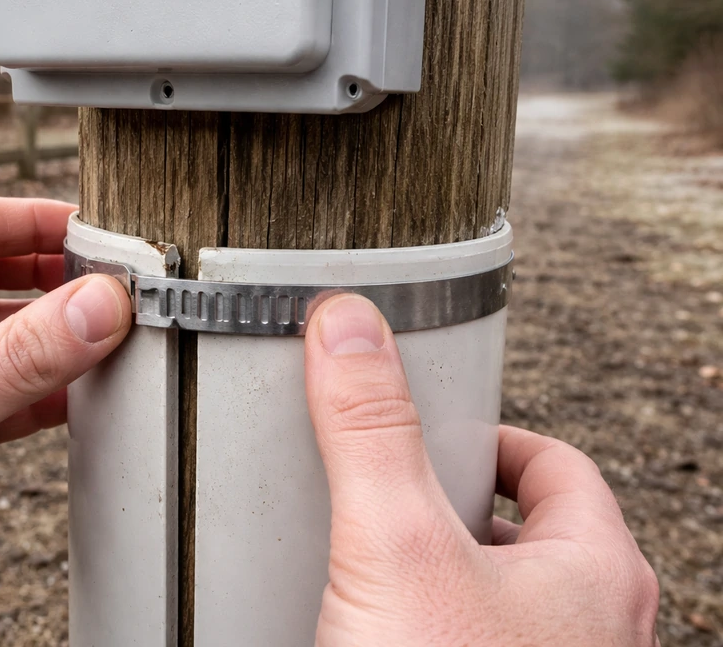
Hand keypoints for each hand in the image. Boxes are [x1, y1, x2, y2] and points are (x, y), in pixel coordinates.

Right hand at [304, 295, 659, 646]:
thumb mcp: (398, 547)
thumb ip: (372, 432)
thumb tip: (349, 328)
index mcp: (596, 572)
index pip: (555, 464)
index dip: (489, 435)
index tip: (437, 426)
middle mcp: (591, 625)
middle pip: (528, 527)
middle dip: (456, 503)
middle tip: (395, 493)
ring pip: (501, 591)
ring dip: (444, 565)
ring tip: (382, 559)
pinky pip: (473, 634)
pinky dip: (432, 615)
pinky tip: (382, 621)